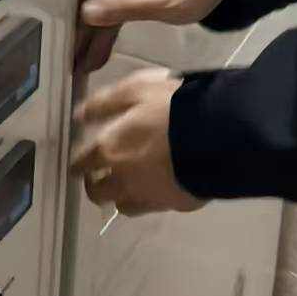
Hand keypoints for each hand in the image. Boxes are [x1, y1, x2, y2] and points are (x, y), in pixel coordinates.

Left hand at [70, 67, 203, 217]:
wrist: (219, 135)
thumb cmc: (174, 106)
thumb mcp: (137, 89)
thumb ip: (104, 103)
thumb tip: (78, 116)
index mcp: (110, 149)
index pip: (81, 163)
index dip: (77, 163)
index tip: (78, 163)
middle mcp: (123, 179)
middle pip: (98, 192)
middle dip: (95, 184)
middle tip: (100, 176)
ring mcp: (149, 196)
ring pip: (124, 205)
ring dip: (121, 196)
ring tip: (130, 184)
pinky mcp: (175, 204)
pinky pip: (154, 206)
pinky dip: (151, 198)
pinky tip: (159, 185)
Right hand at [76, 0, 224, 73]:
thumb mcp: (161, 2)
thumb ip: (121, 8)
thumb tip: (84, 14)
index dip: (72, 6)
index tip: (64, 34)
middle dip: (83, 27)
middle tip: (71, 58)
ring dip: (96, 31)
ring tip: (82, 64)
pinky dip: (112, 22)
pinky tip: (98, 53)